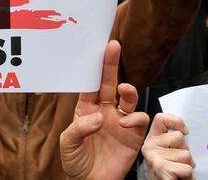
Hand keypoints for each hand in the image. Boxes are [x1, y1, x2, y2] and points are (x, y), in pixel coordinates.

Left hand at [60, 40, 149, 179]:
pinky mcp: (133, 135)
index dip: (93, 68)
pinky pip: (140, 119)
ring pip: (128, 98)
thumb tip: (98, 117)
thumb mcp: (68, 143)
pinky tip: (124, 124)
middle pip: (110, 83)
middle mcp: (104, 111)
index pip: (90, 84)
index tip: (96, 51)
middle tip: (113, 47)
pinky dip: (135, 118)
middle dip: (111, 65)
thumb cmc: (75, 160)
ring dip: (128, 91)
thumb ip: (79, 128)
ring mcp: (119, 121)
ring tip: (123, 90)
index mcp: (85, 108)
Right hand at [141, 113, 193, 179]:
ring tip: (177, 170)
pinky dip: (187, 174)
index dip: (176, 121)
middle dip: (185, 150)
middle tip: (177, 161)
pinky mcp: (161, 167)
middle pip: (179, 137)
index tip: (184, 131)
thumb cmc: (170, 171)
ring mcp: (153, 156)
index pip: (160, 119)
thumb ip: (172, 138)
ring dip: (186, 164)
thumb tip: (181, 130)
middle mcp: (148, 145)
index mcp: (151, 139)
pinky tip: (177, 176)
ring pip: (185, 154)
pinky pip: (186, 168)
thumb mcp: (170, 150)